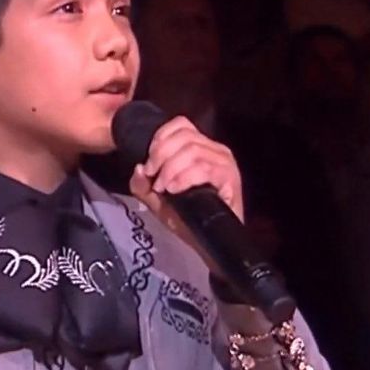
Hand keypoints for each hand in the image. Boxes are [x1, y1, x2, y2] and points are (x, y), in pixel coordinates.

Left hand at [128, 116, 243, 252]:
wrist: (208, 244)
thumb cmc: (187, 220)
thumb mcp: (156, 201)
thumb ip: (142, 185)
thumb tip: (138, 168)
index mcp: (200, 147)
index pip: (180, 124)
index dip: (160, 139)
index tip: (149, 165)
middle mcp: (215, 150)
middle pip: (184, 136)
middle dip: (161, 155)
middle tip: (153, 178)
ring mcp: (225, 163)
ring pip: (192, 150)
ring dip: (171, 168)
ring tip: (164, 188)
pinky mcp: (230, 178)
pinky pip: (204, 168)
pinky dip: (185, 177)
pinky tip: (175, 189)